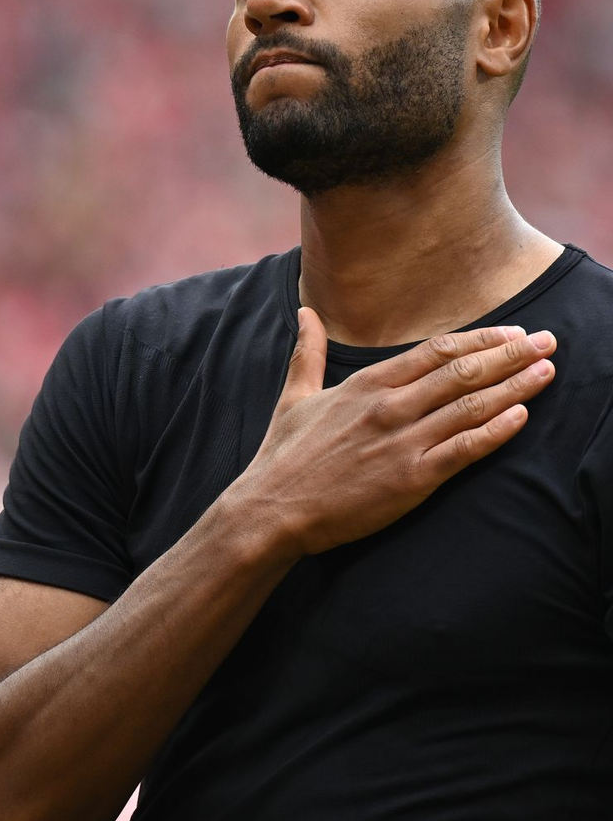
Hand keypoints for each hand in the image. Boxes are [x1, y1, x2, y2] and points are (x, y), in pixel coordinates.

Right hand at [230, 310, 556, 557]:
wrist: (272, 509)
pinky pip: (464, 450)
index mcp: (365, 384)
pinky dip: (496, 431)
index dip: (480, 339)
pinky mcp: (411, 479)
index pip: (436, 351)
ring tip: (547, 372)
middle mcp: (389, 406)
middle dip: (512, 354)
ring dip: (515, 386)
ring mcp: (402, 442)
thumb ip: (307, 352)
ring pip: (471, 405)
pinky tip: (522, 417)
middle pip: (463, 371)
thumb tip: (306, 311)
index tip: (512, 331)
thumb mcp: (293, 396)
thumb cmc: (282, 456)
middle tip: (549, 342)